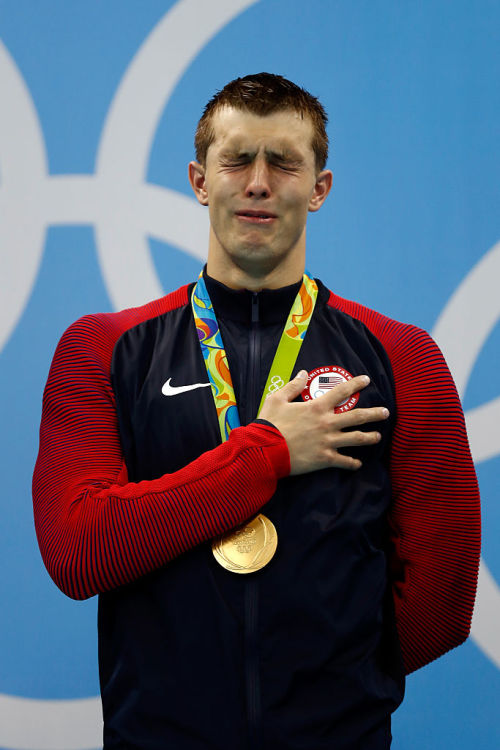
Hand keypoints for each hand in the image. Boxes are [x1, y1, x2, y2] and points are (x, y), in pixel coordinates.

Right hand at [259, 370, 388, 474]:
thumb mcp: (277, 399)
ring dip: (370, 437)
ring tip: (378, 436)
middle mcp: (327, 423)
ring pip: (356, 439)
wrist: (265, 450)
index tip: (367, 380)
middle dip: (374, 414)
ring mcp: (328, 442)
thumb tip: (303, 373)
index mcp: (317, 407)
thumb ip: (292, 386)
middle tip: (386, 412)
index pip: (341, 391)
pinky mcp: (325, 459)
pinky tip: (358, 463)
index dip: (356, 384)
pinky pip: (344, 461)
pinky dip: (352, 463)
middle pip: (357, 416)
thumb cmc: (270, 424)